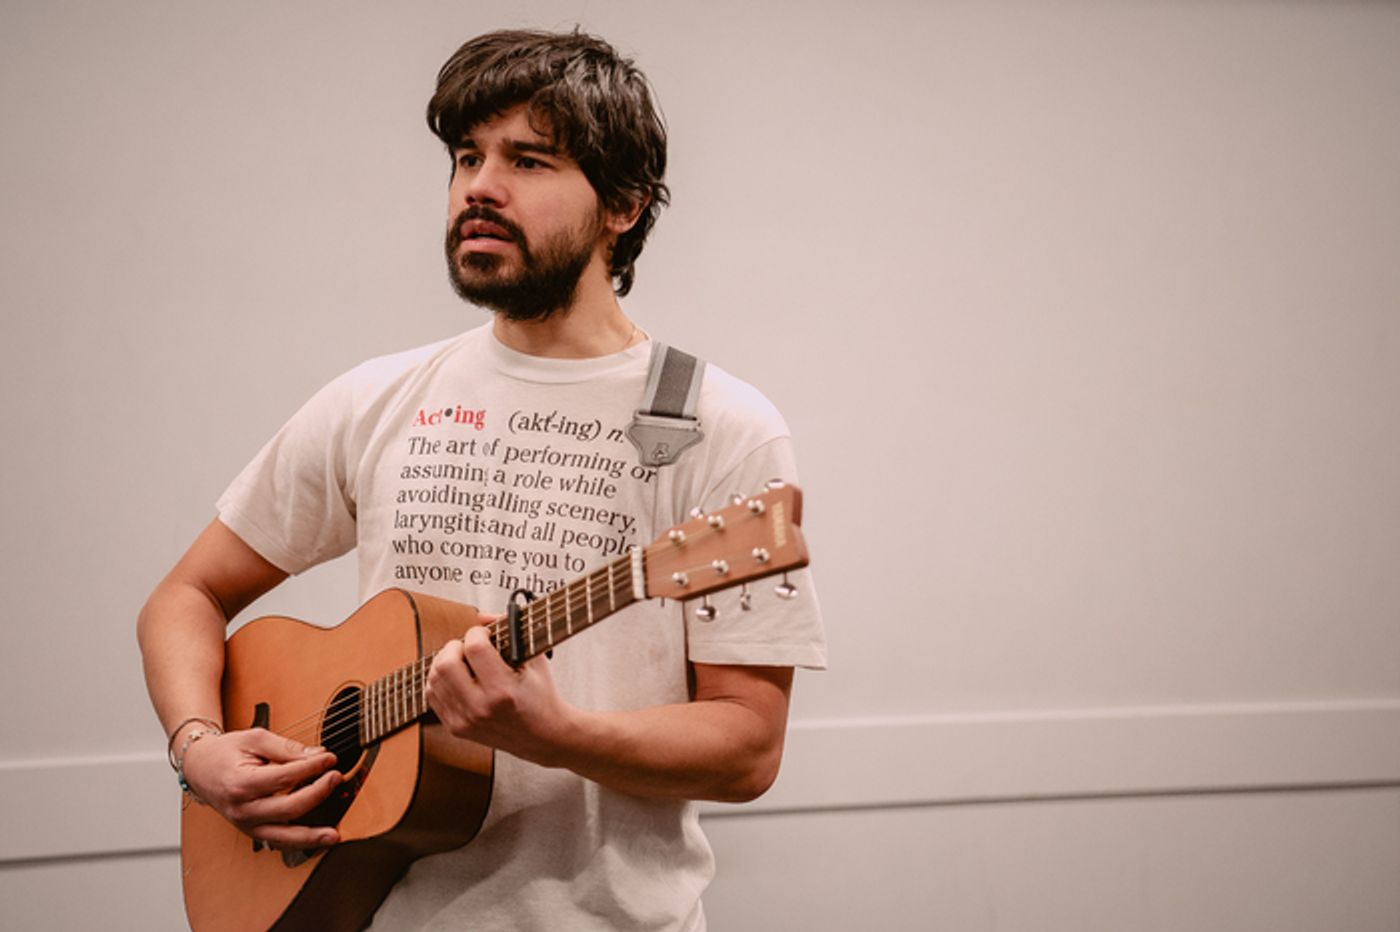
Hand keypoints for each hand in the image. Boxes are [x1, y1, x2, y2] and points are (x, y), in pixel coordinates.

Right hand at [179, 728, 342, 849]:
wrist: (200, 769)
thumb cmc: (226, 752)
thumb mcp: (255, 739)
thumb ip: (287, 748)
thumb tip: (318, 755)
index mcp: (240, 784)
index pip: (284, 778)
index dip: (311, 768)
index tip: (330, 759)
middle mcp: (242, 810)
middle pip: (288, 808)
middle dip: (317, 794)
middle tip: (336, 777)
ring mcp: (246, 825)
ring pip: (283, 837)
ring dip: (311, 836)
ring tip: (334, 834)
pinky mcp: (253, 832)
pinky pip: (279, 841)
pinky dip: (300, 841)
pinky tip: (319, 838)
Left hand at [425, 624, 573, 765]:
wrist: (544, 736)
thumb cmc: (541, 697)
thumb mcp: (534, 659)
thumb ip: (512, 631)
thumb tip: (485, 616)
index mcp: (504, 690)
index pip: (474, 648)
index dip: (477, 632)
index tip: (484, 634)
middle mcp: (482, 707)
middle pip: (446, 664)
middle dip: (454, 646)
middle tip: (467, 646)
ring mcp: (466, 720)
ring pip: (434, 679)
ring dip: (444, 662)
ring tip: (461, 660)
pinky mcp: (456, 728)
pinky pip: (432, 696)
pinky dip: (439, 680)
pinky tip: (455, 677)